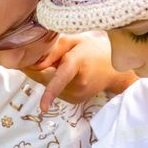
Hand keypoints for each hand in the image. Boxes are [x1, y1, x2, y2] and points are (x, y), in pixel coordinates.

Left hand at [22, 31, 136, 110]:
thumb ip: (53, 48)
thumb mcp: (75, 40)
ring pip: (47, 85)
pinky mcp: (73, 101)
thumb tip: (33, 63)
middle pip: (45, 79)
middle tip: (41, 55)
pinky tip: (64, 74)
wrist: (114, 71)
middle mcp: (77, 84)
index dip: (51, 92)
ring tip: (62, 64)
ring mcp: (76, 95)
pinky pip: (54, 90)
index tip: (43, 107)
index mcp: (77, 64)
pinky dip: (52, 82)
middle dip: (35, 69)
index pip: (62, 78)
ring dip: (46, 75)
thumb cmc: (94, 51)